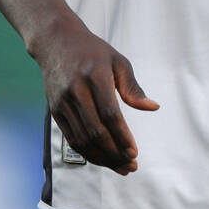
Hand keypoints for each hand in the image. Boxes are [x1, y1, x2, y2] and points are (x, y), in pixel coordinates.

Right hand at [36, 20, 158, 174]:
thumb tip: (153, 107)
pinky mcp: (55, 110)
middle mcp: (76, 91)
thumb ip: (133, 87)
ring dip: (102, 158)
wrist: (55, 42)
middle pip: (95, 131)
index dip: (122, 136)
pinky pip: (71, 138)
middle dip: (114, 153)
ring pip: (82, 139)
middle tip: (131, 165)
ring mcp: (63, 102)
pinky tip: (102, 159)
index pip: (110, 114)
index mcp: (95, 76)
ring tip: (120, 167)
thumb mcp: (118, 61)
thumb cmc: (92, 51)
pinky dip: (87, 153)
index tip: (134, 152)